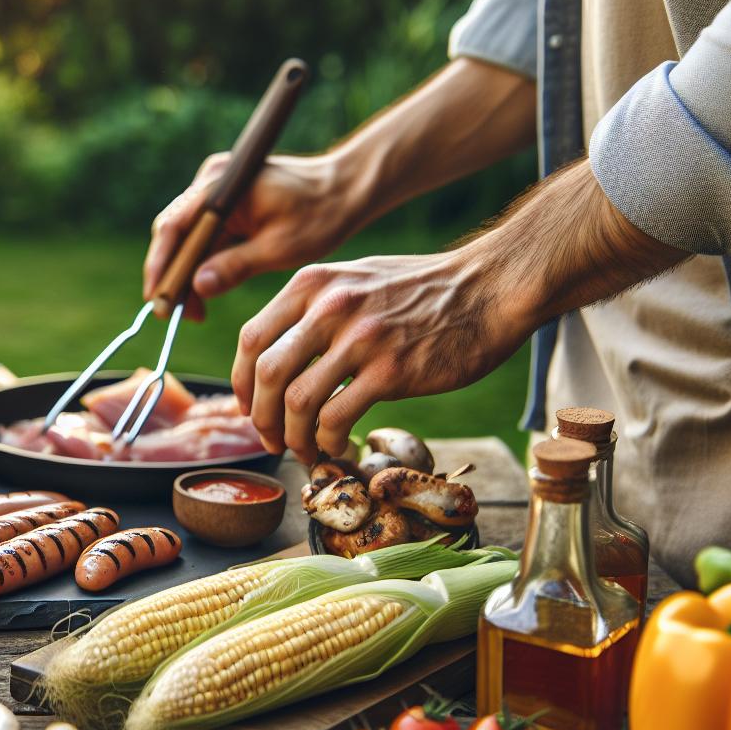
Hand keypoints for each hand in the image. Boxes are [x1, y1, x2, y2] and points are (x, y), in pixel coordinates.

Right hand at [143, 153, 367, 317]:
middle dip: (171, 275)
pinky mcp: (226, 199)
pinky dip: (202, 261)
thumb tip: (196, 286)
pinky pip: (203, 233)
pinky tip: (206, 289)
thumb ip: (236, 266)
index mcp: (222, 186)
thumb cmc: (321, 215)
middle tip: (176, 315)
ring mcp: (217, 187)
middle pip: (175, 233)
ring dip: (186, 272)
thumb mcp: (280, 248)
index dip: (161, 268)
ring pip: (187, 236)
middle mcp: (212, 180)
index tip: (159, 303)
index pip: (174, 228)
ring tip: (194, 310)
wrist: (346, 188)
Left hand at [233, 253, 534, 457]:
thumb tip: (278, 354)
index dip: (240, 383)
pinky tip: (336, 447)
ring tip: (304, 450)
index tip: (249, 407)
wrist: (489, 288)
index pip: (250, 339)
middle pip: (264, 374)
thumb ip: (315, 308)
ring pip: (296, 402)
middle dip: (260, 418)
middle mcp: (329, 307)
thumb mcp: (356, 279)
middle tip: (272, 440)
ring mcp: (360, 338)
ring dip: (293, 437)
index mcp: (313, 284)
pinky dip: (326, 442)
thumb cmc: (423, 289)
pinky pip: (336, 418)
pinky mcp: (391, 371)